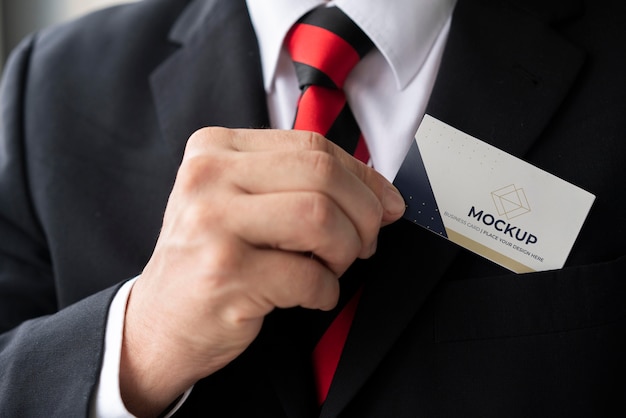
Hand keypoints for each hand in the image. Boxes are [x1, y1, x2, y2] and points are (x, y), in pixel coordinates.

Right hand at [119, 128, 404, 415]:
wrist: (159, 323)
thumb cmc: (208, 260)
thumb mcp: (241, 203)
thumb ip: (298, 185)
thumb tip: (381, 195)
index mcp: (215, 149)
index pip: (312, 146)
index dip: (363, 177)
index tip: (385, 205)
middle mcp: (208, 177)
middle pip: (322, 175)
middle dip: (363, 215)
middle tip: (363, 243)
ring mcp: (212, 224)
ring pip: (321, 219)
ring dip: (345, 252)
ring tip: (332, 268)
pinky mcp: (224, 274)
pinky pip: (308, 277)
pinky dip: (325, 292)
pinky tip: (310, 294)